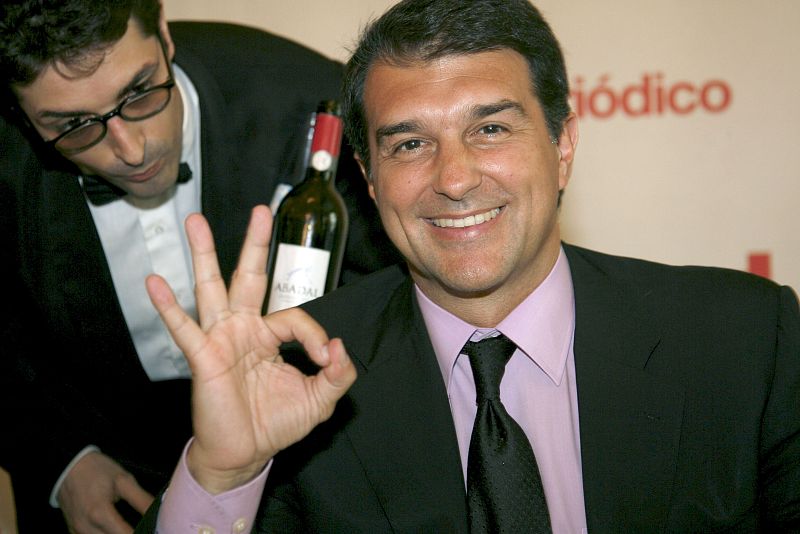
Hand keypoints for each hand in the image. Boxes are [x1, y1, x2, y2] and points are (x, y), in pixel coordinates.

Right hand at [57, 451, 152, 533]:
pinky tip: (114, 529)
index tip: (152, 529)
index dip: (142, 533)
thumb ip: (142, 500)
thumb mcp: (123, 480)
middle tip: (143, 528)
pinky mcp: (73, 533)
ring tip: (129, 527)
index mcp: (100, 513)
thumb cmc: (97, 471)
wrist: (68, 466)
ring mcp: (77, 532)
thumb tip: (158, 514)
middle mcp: (86, 528)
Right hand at [146, 205, 355, 493]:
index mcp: (270, 335)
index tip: (325, 360)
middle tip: (260, 210)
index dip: (314, 335)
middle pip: (248, 276)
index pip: (294, 316)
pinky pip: (185, 328)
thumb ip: (338, 373)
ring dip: (204, 254)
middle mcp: (244, 329)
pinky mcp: (203, 357)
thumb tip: (339, 345)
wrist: (245, 454)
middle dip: (253, 243)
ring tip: (194, 221)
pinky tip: (154, 281)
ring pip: (212, 288)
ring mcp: (221, 339)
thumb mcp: (320, 399)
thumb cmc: (277, 424)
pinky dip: (168, 306)